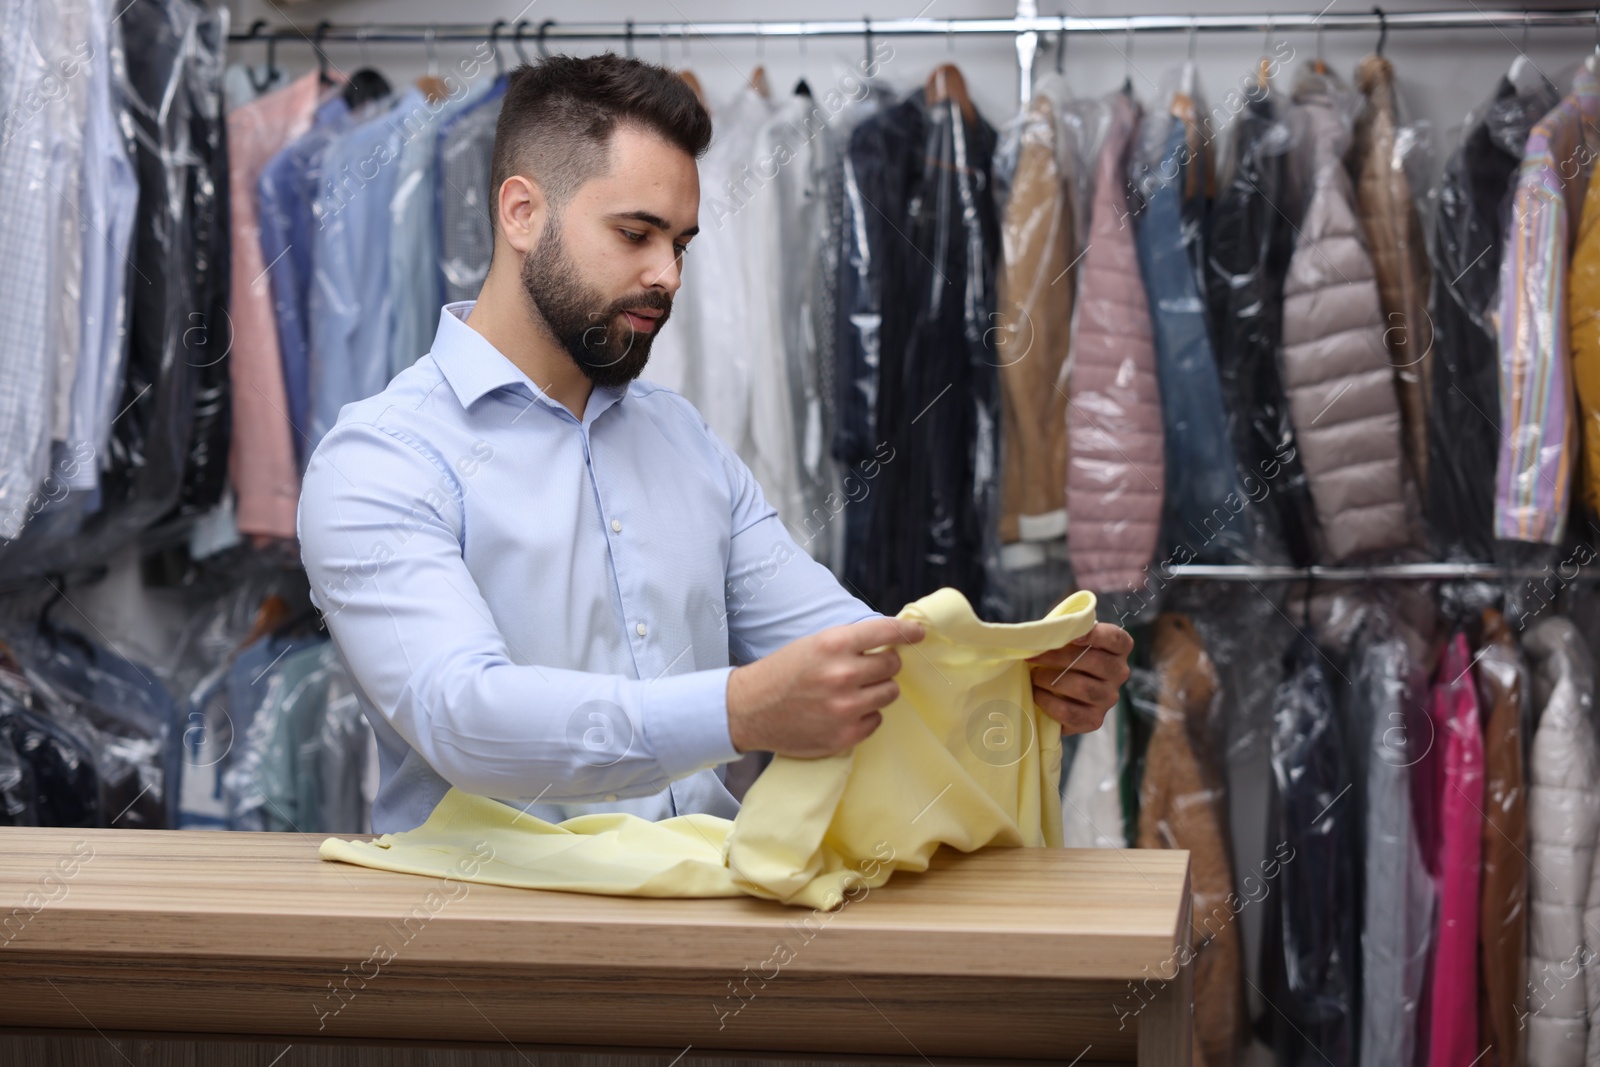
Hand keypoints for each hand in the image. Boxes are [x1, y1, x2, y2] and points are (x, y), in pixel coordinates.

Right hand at [725, 616, 925, 758]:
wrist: (750, 709)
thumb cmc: (782, 673)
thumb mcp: (812, 644)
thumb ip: (849, 643)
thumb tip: (890, 642)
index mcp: (833, 644)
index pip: (885, 632)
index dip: (907, 631)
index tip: (918, 633)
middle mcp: (842, 674)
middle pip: (891, 665)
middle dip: (884, 664)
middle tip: (866, 669)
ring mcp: (845, 708)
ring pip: (889, 693)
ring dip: (878, 690)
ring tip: (854, 691)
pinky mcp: (844, 735)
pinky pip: (877, 721)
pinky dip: (867, 715)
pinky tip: (845, 711)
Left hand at [1025, 622, 1132, 734]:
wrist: (1057, 694)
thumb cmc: (1061, 658)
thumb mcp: (1066, 640)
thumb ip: (1064, 633)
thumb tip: (1047, 632)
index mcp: (1118, 649)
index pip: (1116, 639)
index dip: (1097, 635)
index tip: (1075, 636)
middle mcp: (1119, 673)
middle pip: (1096, 662)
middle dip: (1059, 657)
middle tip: (1033, 656)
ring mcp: (1108, 698)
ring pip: (1083, 688)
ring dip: (1051, 680)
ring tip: (1035, 676)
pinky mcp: (1094, 720)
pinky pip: (1070, 712)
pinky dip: (1048, 702)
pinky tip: (1037, 694)